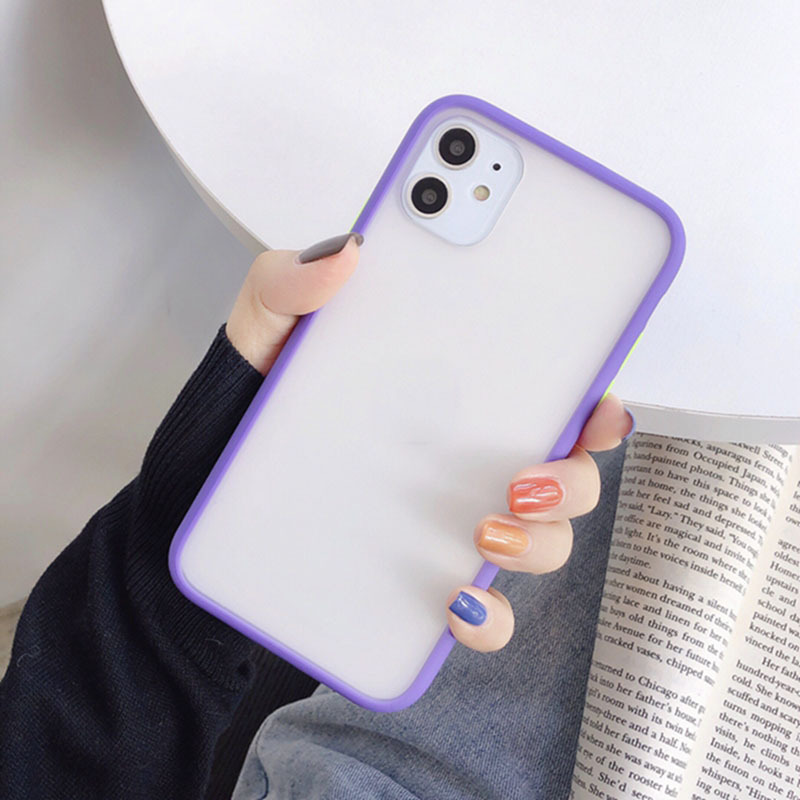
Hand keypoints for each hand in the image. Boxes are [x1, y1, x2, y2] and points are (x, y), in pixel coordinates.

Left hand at [226, 233, 633, 654]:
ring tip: (483, 534)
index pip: (546, 391)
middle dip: (572, 480)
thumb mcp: (265, 330)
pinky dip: (488, 617)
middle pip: (564, 470)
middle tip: (523, 478)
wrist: (202, 484)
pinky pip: (482, 609)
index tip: (600, 407)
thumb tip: (347, 252)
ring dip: (538, 543)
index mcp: (455, 392)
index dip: (593, 400)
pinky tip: (457, 602)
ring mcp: (449, 517)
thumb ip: (293, 282)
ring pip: (541, 539)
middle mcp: (468, 456)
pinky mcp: (422, 576)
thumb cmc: (252, 401)